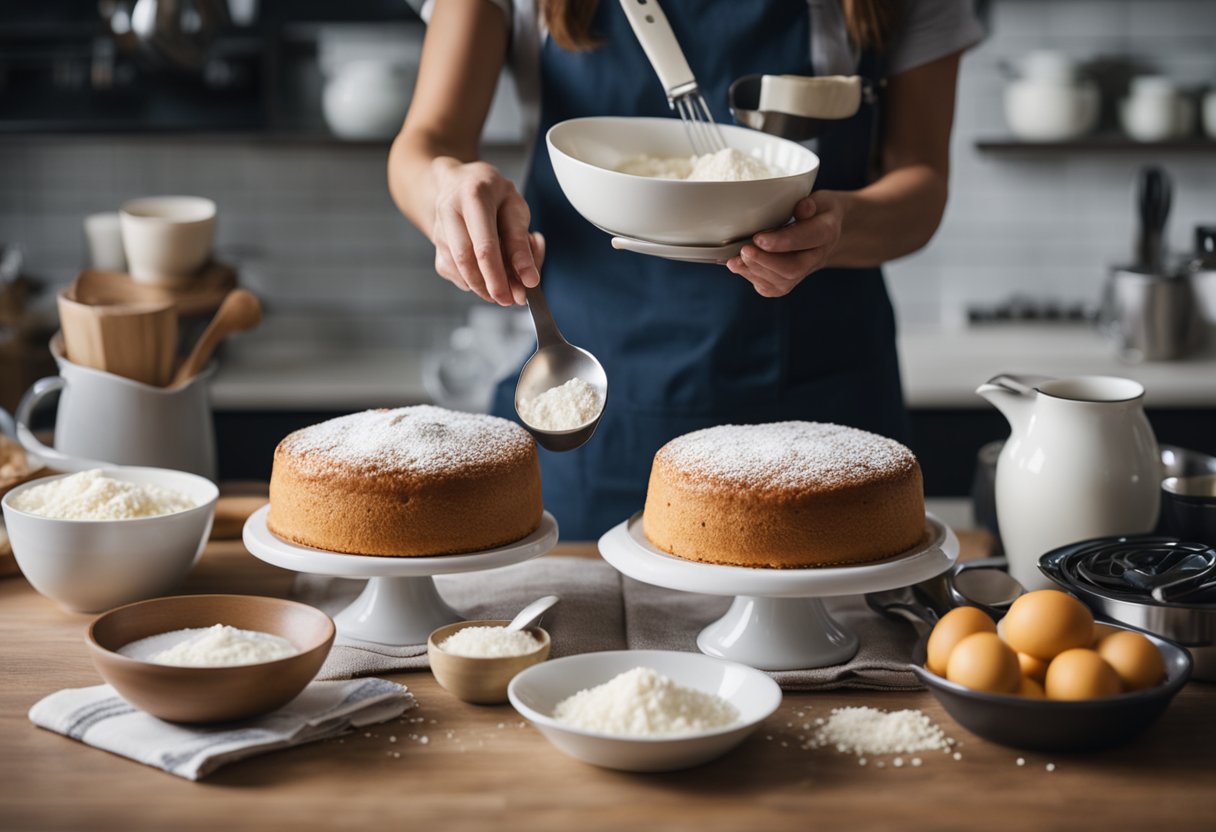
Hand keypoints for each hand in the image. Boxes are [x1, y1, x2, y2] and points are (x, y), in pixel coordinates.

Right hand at [431, 158, 542, 305]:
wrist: (460, 182)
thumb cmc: (493, 195)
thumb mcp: (515, 209)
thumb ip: (521, 243)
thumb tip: (529, 279)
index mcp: (474, 195)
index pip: (484, 245)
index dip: (499, 275)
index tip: (514, 296)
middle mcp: (449, 210)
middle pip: (465, 259)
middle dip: (489, 286)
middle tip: (509, 300)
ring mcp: (439, 228)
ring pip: (457, 268)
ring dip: (482, 286)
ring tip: (503, 288)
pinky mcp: (435, 244)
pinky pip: (452, 272)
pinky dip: (471, 281)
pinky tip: (486, 275)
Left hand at [725, 192, 846, 297]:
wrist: (824, 235)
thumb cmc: (817, 212)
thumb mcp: (820, 200)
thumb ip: (810, 204)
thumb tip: (801, 208)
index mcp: (826, 232)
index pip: (808, 238)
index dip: (783, 241)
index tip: (759, 238)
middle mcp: (816, 258)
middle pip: (793, 268)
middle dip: (765, 262)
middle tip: (744, 250)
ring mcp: (803, 273)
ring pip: (780, 282)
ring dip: (754, 271)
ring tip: (735, 260)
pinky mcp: (787, 283)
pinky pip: (770, 288)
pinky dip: (751, 278)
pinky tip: (738, 266)